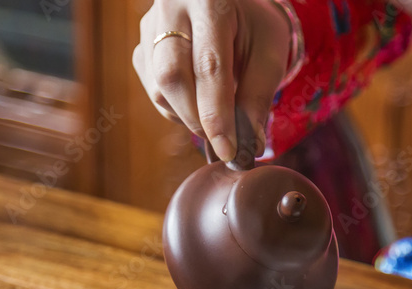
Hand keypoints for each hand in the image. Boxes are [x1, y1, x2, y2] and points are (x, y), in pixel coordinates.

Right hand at [133, 0, 292, 161]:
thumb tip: (249, 145)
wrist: (231, 4)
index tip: (228, 151)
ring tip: (216, 113)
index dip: (217, 115)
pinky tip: (198, 101)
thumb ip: (258, 98)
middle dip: (197, 119)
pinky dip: (176, 108)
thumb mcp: (269, 56)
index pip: (209, 66)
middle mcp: (172, 7)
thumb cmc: (255, 28)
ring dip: (187, 116)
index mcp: (211, 1)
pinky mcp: (142, 45)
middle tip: (222, 141)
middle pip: (172, 75)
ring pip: (159, 87)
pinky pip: (153, 89)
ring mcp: (150, 25)